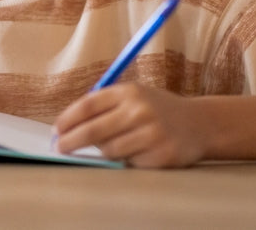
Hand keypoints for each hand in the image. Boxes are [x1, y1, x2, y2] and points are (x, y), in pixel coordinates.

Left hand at [52, 83, 206, 167]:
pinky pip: (129, 163)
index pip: (88, 105)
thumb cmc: (157, 109)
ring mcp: (152, 133)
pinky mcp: (161, 155)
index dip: (68, 119)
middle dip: (71, 141)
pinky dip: (126, 160)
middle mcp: (140, 110)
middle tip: (60, 148)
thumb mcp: (133, 96)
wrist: (199, 123)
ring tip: (111, 145)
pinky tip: (137, 151)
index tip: (56, 130)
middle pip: (93, 131)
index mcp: (129, 91)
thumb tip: (67, 126)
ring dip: (103, 151)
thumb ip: (104, 106)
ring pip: (109, 151)